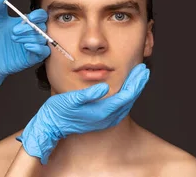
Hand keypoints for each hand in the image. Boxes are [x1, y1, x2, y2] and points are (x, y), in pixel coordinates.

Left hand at [0, 0, 50, 101]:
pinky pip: (44, 51)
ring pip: (42, 38)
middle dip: (28, 28)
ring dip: (29, 37)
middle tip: (13, 31)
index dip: (38, 16)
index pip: (41, 16)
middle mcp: (33, 33)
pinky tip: (26, 46)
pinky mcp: (35, 57)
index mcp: (27, 23)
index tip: (29, 17)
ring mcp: (35, 45)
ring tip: (14, 39)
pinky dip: (38, 48)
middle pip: (42, 26)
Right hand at [16, 63, 149, 164]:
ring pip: (127, 103)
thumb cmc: (59, 111)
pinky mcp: (103, 120)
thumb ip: (89, 94)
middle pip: (130, 99)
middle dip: (138, 83)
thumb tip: (105, 86)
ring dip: (134, 89)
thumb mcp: (71, 99)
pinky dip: (127, 95)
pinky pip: (121, 107)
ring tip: (139, 76)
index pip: (127, 96)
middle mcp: (108, 118)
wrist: (52, 125)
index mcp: (102, 112)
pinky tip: (128, 87)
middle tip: (144, 69)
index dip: (136, 82)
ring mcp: (107, 120)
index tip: (142, 70)